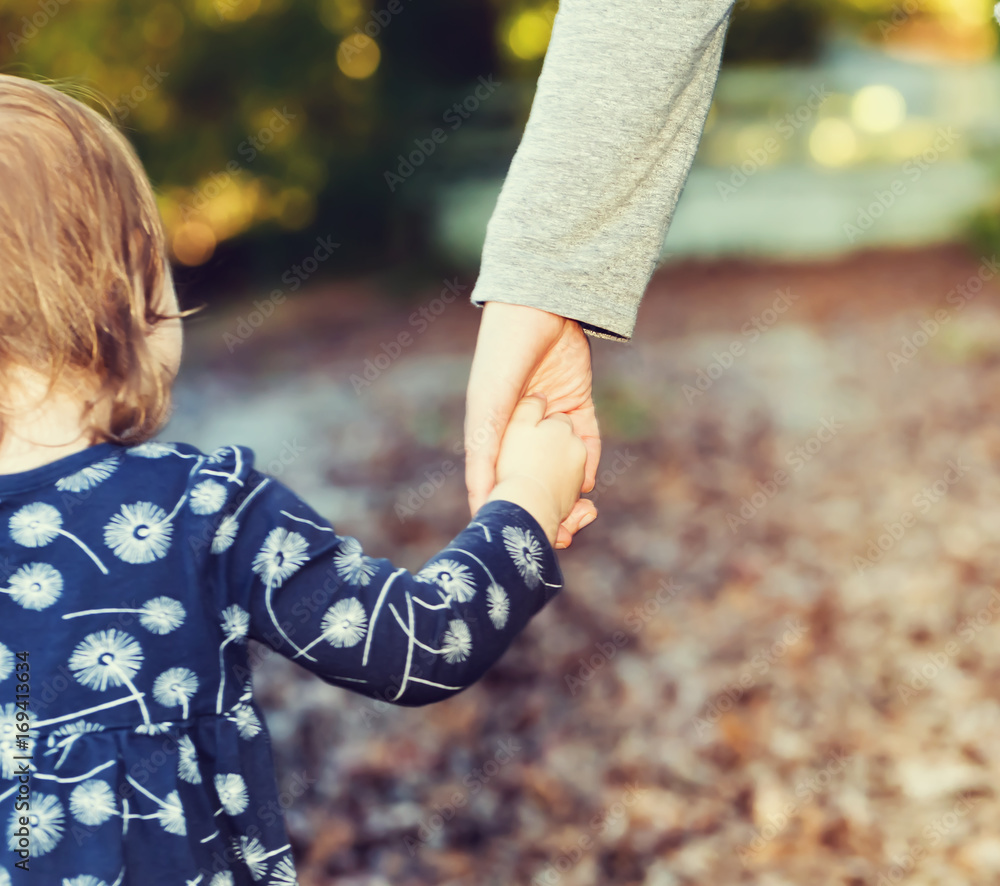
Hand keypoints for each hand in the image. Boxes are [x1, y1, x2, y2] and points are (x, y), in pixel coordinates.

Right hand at [466, 301, 599, 547]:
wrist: (536, 311)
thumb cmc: (500, 360)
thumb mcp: (488, 411)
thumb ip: (483, 455)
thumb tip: (479, 502)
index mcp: (494, 435)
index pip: (502, 483)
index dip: (511, 511)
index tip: (521, 539)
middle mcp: (522, 430)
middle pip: (537, 478)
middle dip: (548, 507)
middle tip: (562, 532)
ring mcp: (551, 418)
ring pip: (564, 464)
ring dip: (572, 490)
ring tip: (581, 515)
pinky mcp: (577, 403)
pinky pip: (587, 440)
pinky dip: (590, 462)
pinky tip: (589, 482)